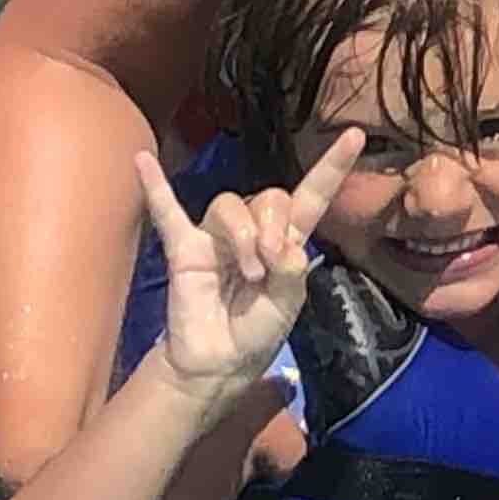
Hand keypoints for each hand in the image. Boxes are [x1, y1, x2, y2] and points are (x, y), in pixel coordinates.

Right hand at [131, 131, 362, 409]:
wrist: (218, 363)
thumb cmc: (256, 331)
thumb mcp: (288, 304)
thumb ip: (291, 272)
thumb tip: (280, 245)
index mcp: (288, 239)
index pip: (313, 194)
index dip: (333, 167)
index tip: (356, 136)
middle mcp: (254, 229)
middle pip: (269, 197)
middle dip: (272, 228)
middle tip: (266, 268)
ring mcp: (216, 236)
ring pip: (230, 204)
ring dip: (242, 237)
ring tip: (247, 273)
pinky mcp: (184, 249)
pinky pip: (168, 212)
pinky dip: (156, 187)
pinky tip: (142, 161)